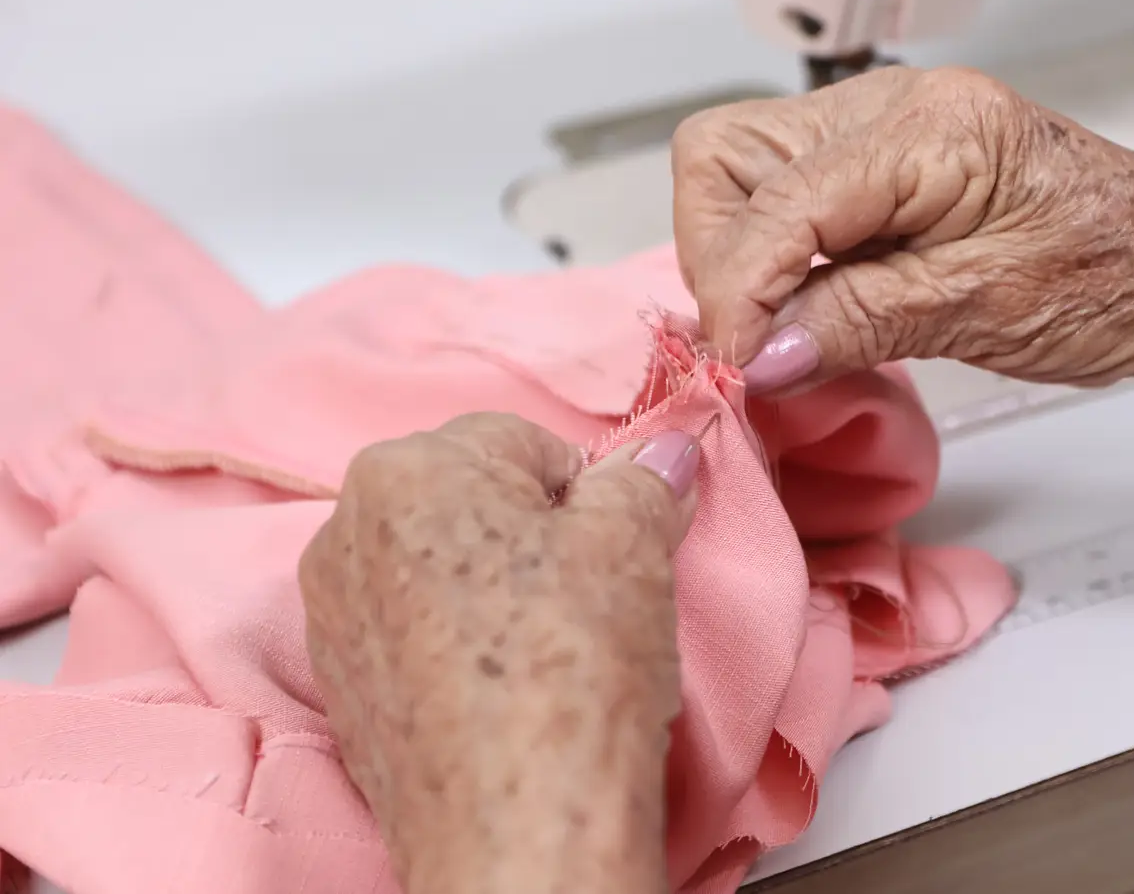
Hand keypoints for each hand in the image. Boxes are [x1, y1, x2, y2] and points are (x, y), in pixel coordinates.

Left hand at [298, 413, 699, 893]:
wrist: (519, 825)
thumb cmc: (570, 667)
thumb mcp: (633, 543)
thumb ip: (645, 479)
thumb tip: (665, 452)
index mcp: (405, 469)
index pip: (524, 444)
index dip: (586, 495)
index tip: (614, 547)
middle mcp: (343, 531)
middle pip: (472, 504)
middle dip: (534, 538)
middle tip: (587, 598)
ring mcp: (331, 617)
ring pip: (441, 571)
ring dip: (495, 592)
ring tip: (548, 653)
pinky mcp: (339, 691)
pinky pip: (414, 637)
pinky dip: (458, 648)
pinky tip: (506, 692)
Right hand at [671, 66, 1133, 393]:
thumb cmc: (1116, 280)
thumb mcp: (984, 314)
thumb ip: (858, 324)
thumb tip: (760, 354)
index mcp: (933, 130)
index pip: (776, 202)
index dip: (739, 293)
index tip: (741, 367)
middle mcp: (894, 107)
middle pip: (724, 157)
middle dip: (720, 258)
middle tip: (756, 341)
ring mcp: (878, 128)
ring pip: (735, 171)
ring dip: (737, 256)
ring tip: (784, 325)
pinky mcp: (873, 163)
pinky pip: (777, 193)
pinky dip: (771, 255)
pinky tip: (808, 303)